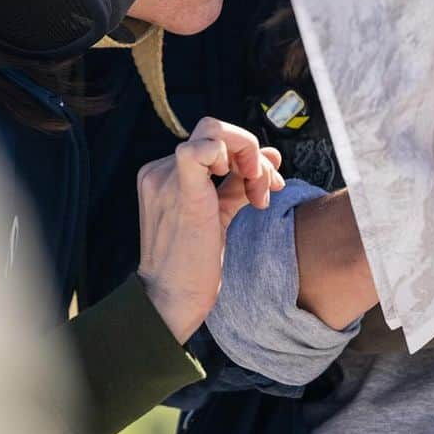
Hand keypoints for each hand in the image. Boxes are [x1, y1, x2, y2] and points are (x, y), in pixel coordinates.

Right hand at [136, 117, 283, 342]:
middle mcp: (161, 170)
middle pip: (216, 131)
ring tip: (258, 193)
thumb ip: (242, 182)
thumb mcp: (220, 213)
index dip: (246, 156)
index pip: (213, 142)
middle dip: (250, 152)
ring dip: (249, 156)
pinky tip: (247, 184)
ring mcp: (165, 178)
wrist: (173, 301)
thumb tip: (272, 155)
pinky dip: (231, 153)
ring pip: (215, 133)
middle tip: (265, 188)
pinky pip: (200, 149)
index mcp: (166, 174)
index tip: (265, 187)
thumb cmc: (194, 264)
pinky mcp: (180, 191)